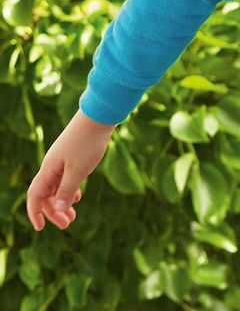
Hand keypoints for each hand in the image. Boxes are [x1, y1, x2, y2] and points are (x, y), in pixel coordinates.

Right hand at [27, 109, 115, 230]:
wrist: (98, 117)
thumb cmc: (87, 143)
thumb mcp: (78, 170)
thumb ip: (66, 190)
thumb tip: (57, 209)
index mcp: (48, 169)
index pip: (35, 195)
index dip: (35, 212)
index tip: (41, 228)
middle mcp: (52, 166)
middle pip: (46, 194)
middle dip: (54, 212)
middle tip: (67, 225)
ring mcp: (62, 161)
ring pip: (57, 187)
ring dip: (63, 202)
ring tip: (73, 216)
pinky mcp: (74, 156)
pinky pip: (66, 178)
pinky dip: (70, 190)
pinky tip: (78, 196)